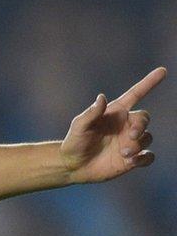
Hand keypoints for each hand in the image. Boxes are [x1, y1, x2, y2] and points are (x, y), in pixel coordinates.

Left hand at [61, 67, 164, 182]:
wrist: (74, 164)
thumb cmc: (75, 141)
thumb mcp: (79, 126)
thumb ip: (91, 113)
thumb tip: (101, 97)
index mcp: (115, 112)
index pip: (136, 94)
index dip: (149, 82)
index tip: (162, 71)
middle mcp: (126, 125)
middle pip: (144, 118)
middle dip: (141, 125)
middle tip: (131, 135)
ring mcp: (130, 141)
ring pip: (147, 138)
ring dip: (137, 145)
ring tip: (122, 153)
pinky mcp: (133, 158)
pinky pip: (148, 156)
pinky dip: (143, 158)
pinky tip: (131, 161)